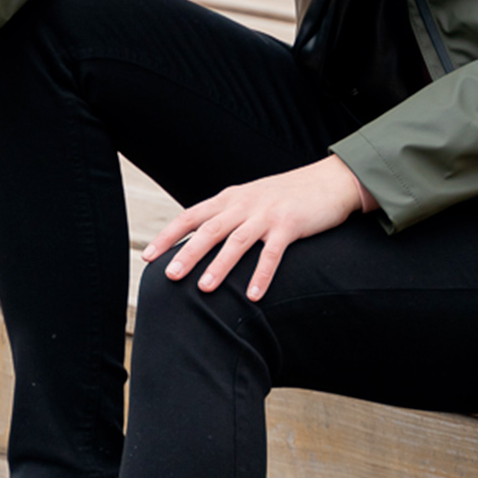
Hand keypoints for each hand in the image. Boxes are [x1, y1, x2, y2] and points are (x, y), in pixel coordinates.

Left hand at [142, 157, 371, 301]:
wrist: (329, 181)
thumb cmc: (286, 196)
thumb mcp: (250, 199)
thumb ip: (226, 216)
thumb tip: (197, 241)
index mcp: (230, 198)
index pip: (190, 216)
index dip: (168, 236)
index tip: (148, 257)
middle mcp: (244, 204)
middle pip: (209, 230)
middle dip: (187, 253)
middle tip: (170, 275)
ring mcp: (267, 214)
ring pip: (237, 242)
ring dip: (219, 266)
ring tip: (204, 289)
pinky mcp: (290, 225)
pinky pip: (272, 253)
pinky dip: (261, 275)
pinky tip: (252, 295)